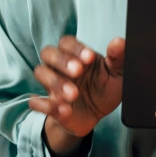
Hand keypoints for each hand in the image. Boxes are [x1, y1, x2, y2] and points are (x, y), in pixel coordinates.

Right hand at [29, 35, 125, 150]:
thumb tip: (118, 42)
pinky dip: (46, 105)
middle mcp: (60, 67)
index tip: (90, 57)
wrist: (96, 114)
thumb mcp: (116, 73)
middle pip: (48, 53)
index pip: (67, 42)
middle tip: (78, 71)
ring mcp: (52, 85)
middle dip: (61, 60)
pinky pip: (37, 102)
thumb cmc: (104, 87)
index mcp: (76, 55)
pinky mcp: (49, 105)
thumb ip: (118, 57)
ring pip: (41, 74)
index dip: (76, 48)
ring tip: (74, 94)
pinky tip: (65, 109)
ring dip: (55, 82)